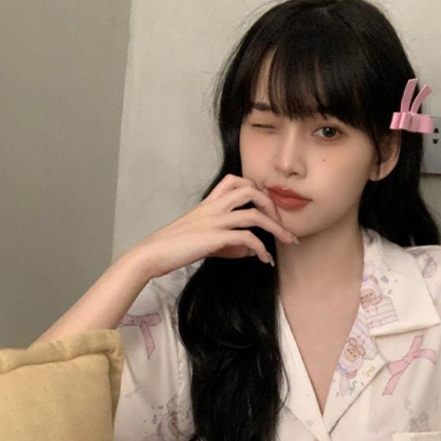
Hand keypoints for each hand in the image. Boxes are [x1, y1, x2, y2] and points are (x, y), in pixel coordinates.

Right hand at [129, 173, 297, 277]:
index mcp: (208, 203)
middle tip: (282, 224)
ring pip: (254, 214)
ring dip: (276, 228)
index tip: (268, 208)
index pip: (235, 180)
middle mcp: (213, 207)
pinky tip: (265, 260)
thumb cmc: (173, 248)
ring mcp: (214, 221)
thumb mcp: (203, 241)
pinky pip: (247, 238)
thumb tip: (250, 251)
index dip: (256, 190)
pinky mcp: (214, 237)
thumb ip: (227, 243)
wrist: (152, 253)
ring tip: (287, 241)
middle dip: (272, 206)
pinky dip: (261, 249)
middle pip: (251, 190)